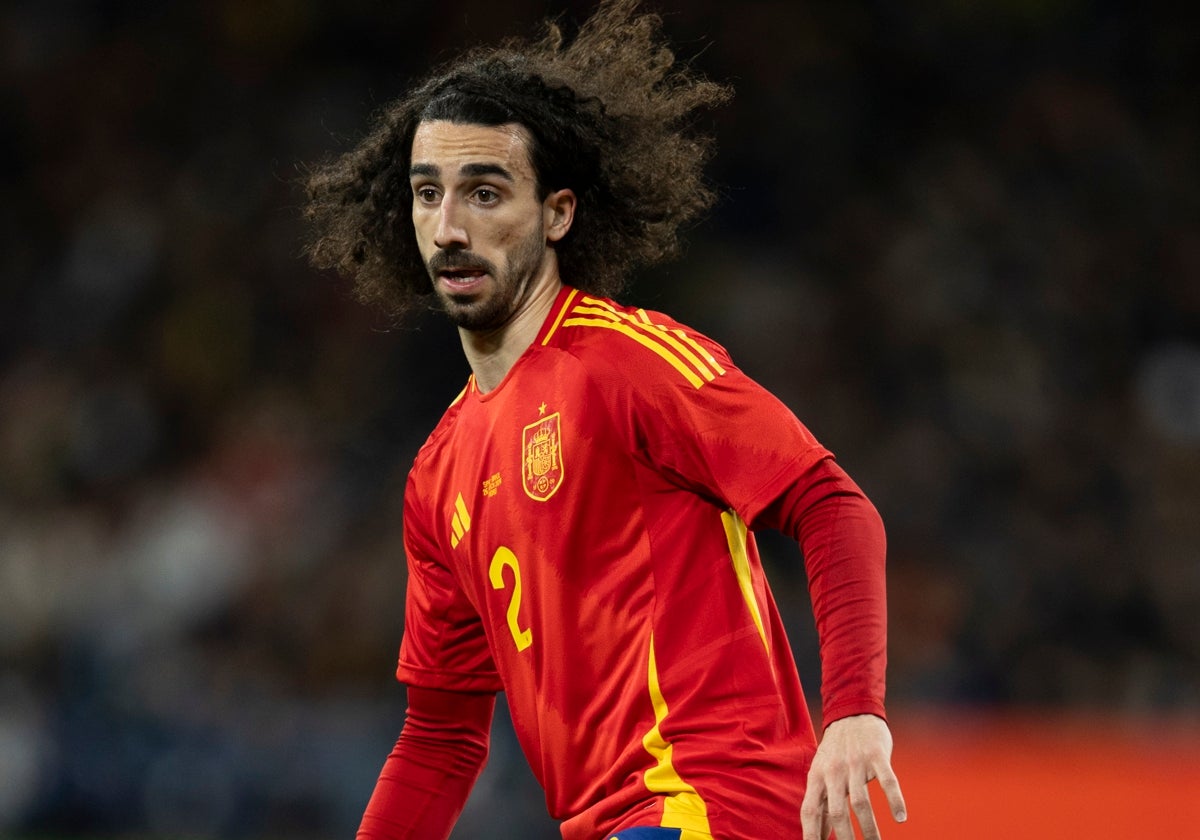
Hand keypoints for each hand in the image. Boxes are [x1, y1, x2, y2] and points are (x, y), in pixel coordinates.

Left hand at [800, 714, 905, 839]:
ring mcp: (855, 763)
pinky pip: (887, 780)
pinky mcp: (876, 755)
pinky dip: (895, 799)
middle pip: (837, 811)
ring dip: (870, 828)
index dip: (811, 834)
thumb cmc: (835, 752)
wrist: (852, 713)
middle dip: (846, 838)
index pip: (810, 811)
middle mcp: (834, 771)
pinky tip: (900, 817)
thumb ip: (821, 803)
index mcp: (817, 777)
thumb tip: (818, 835)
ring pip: (862, 802)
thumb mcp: (821, 773)